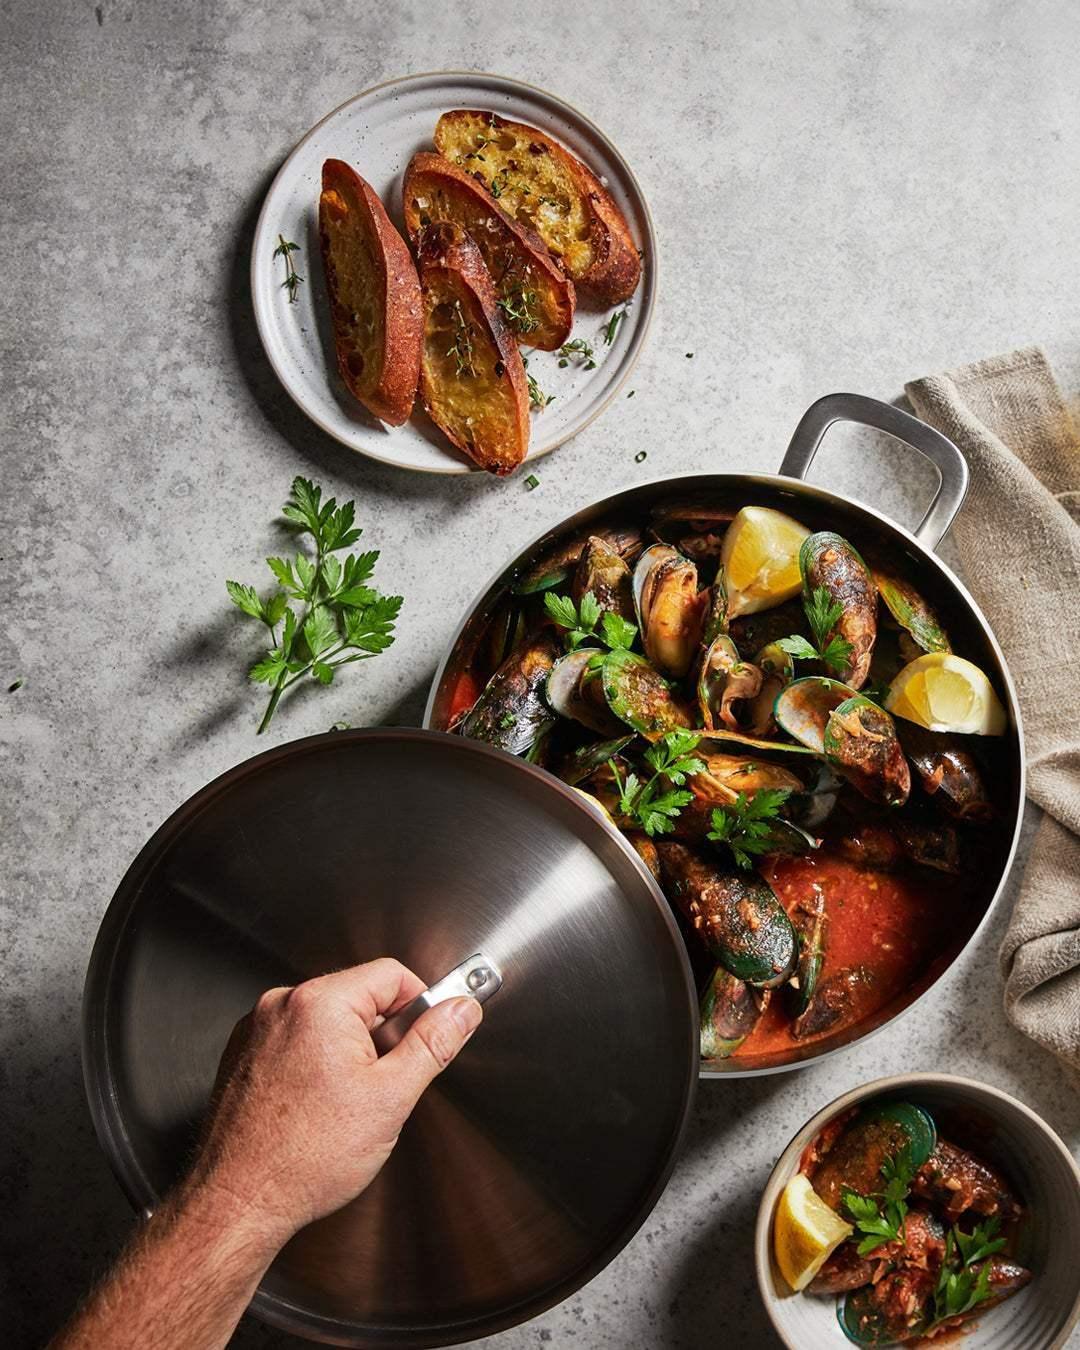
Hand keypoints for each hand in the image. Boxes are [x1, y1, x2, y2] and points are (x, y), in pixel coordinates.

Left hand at [186, 958, 481, 1250]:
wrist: (239, 1202)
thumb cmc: (304, 1159)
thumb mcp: (391, 1097)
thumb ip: (433, 1044)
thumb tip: (461, 1011)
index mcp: (320, 1002)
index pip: (391, 974)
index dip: (421, 1005)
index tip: (428, 1035)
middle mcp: (282, 1005)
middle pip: (358, 995)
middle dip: (383, 1035)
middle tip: (385, 1084)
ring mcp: (258, 1028)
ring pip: (328, 1020)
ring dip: (350, 1050)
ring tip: (347, 1103)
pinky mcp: (244, 1054)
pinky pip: (297, 1039)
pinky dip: (316, 1062)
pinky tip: (318, 1106)